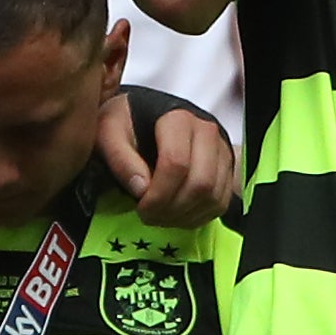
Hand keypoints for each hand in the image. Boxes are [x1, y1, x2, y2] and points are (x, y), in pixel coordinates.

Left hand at [98, 96, 243, 230]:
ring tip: (160, 215)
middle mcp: (206, 131)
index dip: (158, 194)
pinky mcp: (227, 168)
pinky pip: (220, 202)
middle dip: (172, 209)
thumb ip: (119, 157)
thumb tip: (141, 188)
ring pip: (213, 196)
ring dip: (184, 216)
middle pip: (200, 184)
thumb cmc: (126, 124)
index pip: (177, 163)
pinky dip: (198, 217)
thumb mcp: (109, 131)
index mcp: (177, 119)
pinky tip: (175, 214)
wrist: (144, 117)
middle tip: (149, 216)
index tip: (140, 205)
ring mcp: (220, 150)